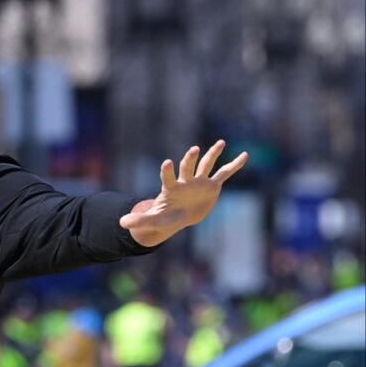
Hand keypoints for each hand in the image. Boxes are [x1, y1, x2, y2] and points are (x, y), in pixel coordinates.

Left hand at [120, 140, 247, 246]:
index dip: (167, 171)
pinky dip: (234, 166)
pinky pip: (224, 174)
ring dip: (212, 155)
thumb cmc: (166, 217)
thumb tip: (121, 223)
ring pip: (206, 166)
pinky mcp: (212, 185)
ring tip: (220, 143)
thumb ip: (139, 220)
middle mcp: (185, 182)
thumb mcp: (153, 220)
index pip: (168, 178)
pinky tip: (244, 155)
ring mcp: (199, 182)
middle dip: (189, 160)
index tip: (166, 163)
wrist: (181, 216)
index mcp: (171, 189)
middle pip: (187, 168)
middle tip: (193, 150)